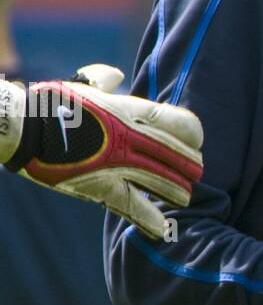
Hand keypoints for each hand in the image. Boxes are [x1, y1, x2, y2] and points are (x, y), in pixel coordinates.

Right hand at [0, 64, 202, 238]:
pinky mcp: (101, 186)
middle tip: (196, 171)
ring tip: (185, 195)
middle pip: (174, 153)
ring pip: (160, 178)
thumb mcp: (82, 84)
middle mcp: (129, 137)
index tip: (195, 139)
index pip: (176, 122)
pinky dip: (149, 218)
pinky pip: (132, 204)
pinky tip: (164, 228)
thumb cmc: (51, 103)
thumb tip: (115, 76)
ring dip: (176, 188)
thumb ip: (102, 79)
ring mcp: (117, 163)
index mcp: (128, 110)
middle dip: (188, 163)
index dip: (190, 133)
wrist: (23, 127)